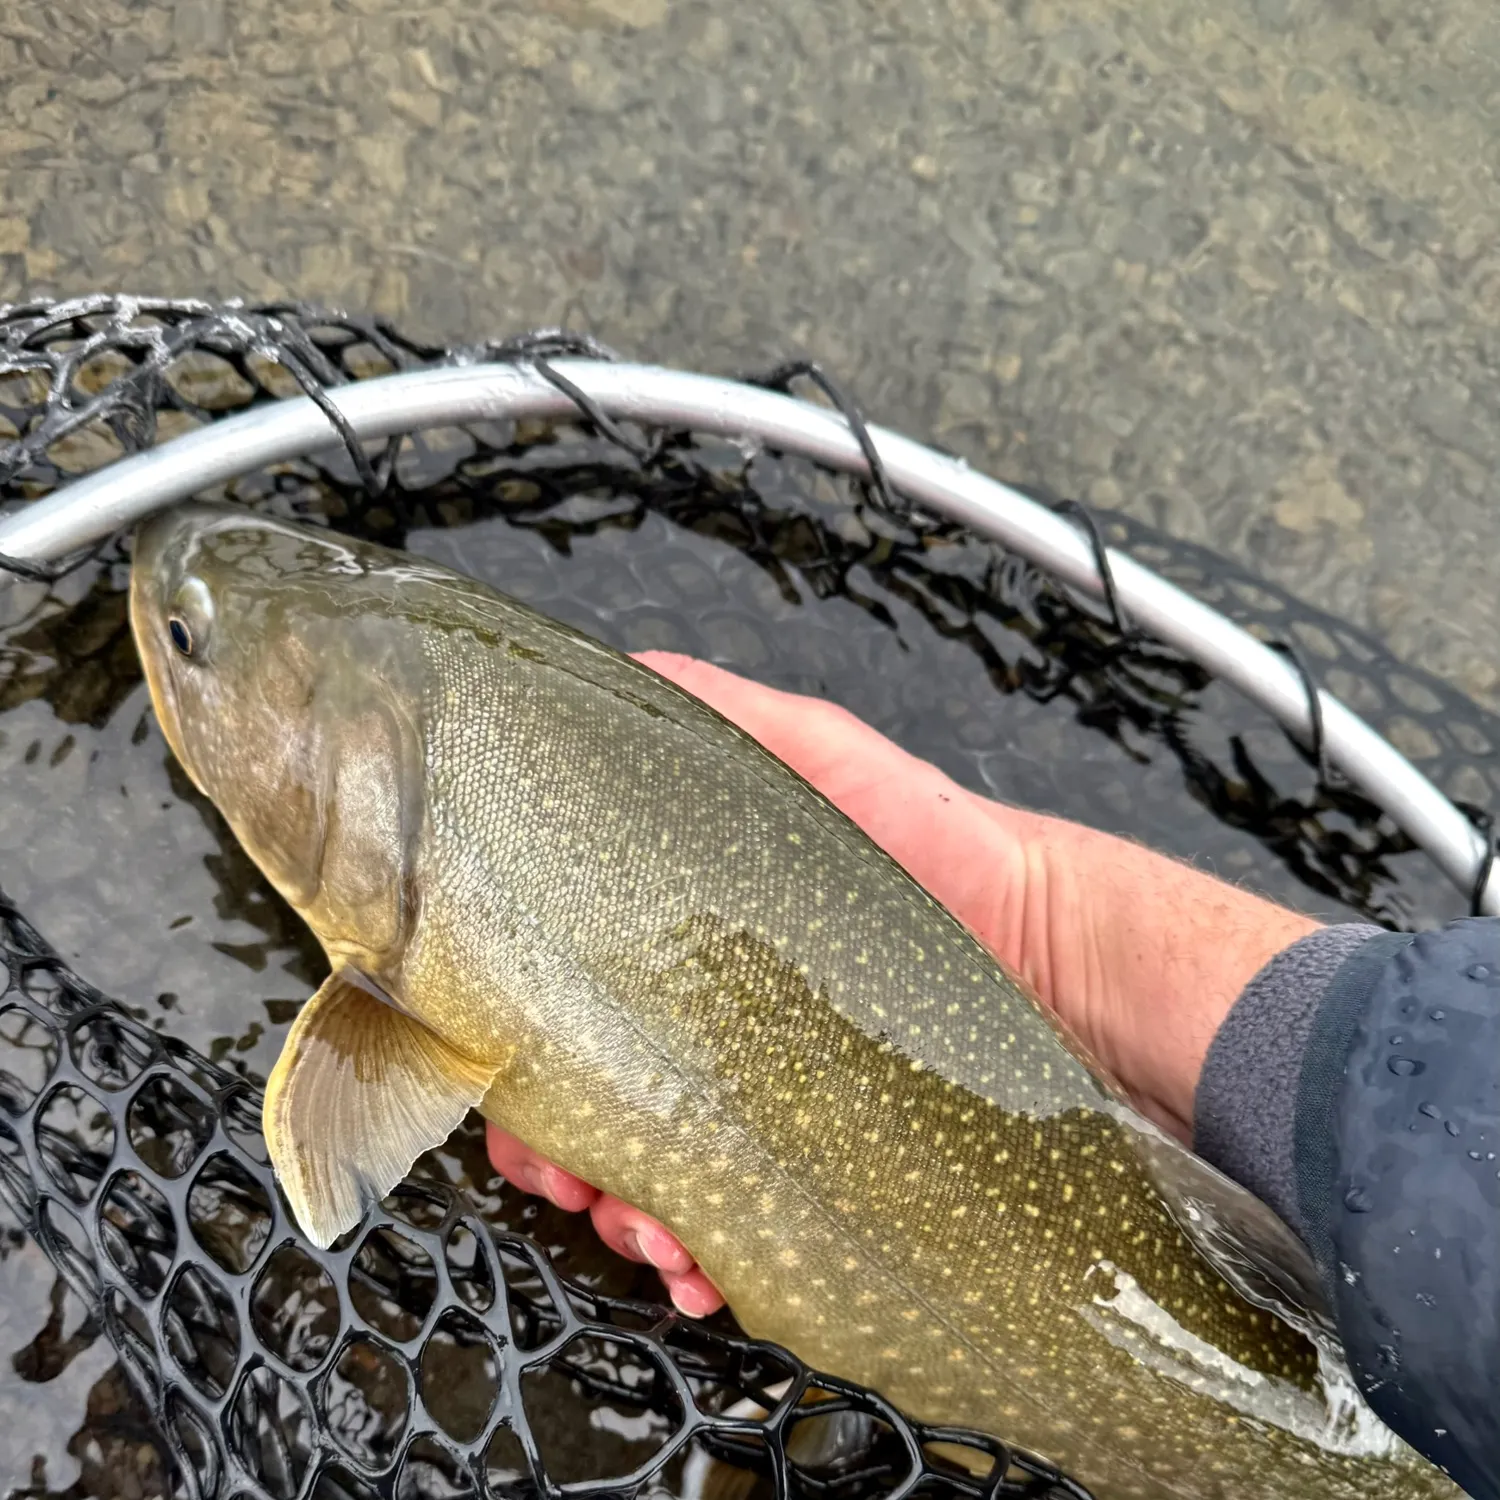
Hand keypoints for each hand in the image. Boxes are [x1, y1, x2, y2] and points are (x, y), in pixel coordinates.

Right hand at [487, 650, 1320, 1315]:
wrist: (1050, 952)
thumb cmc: (933, 844)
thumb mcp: (817, 755)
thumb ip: (714, 713)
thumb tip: (617, 675)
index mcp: (673, 945)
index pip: (560, 1002)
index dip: (521, 1052)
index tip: (514, 1085)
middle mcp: (700, 1028)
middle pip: (582, 1107)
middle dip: (559, 1152)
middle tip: (574, 1168)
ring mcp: (754, 1107)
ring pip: (643, 1186)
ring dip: (625, 1217)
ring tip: (659, 1227)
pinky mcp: (813, 1173)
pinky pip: (730, 1241)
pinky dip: (698, 1264)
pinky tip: (702, 1266)